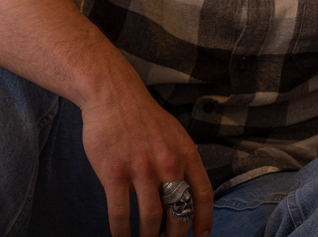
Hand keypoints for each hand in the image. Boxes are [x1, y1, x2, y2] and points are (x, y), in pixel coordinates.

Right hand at [80, 68, 213, 236]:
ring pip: (151, 218)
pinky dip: (121, 232)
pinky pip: (121, 213)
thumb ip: (181, 163)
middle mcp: (168, 163)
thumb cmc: (142, 117)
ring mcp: (141, 168)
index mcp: (186, 153)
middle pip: (179, 212)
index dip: (204, 221)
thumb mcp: (173, 135)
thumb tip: (184, 196)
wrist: (113, 94)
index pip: (203, 195)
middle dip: (176, 236)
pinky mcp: (115, 172)